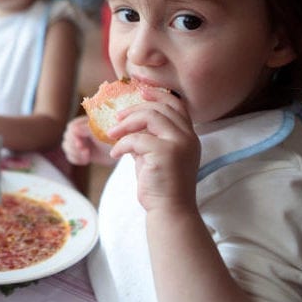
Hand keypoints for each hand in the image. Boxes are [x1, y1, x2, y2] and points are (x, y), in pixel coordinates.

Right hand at [62, 115, 114, 165]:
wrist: (119, 151)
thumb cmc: (113, 139)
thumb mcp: (101, 133)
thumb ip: (87, 129)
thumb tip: (73, 129)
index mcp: (85, 122)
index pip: (71, 127)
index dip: (74, 136)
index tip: (82, 144)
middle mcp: (79, 130)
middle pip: (67, 137)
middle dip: (74, 146)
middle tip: (86, 150)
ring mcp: (78, 141)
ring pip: (66, 147)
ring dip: (75, 153)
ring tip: (87, 155)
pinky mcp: (79, 152)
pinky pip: (70, 156)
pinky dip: (77, 160)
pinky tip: (86, 160)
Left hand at [108, 88, 199, 213]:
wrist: (169, 211)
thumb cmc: (159, 186)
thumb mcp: (154, 156)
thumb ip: (147, 138)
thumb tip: (127, 123)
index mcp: (189, 137)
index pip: (177, 105)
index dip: (158, 94)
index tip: (140, 90)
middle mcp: (188, 138)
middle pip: (161, 107)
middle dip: (135, 108)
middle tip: (117, 117)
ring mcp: (179, 144)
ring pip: (150, 117)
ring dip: (126, 124)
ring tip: (111, 134)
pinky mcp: (166, 153)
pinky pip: (136, 139)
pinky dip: (121, 145)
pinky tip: (115, 155)